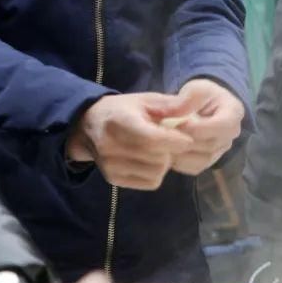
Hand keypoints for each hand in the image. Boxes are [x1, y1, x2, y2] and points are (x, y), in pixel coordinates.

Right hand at [66, 94, 193, 190]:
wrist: (89, 125)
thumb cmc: (124, 110)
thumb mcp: (146, 100)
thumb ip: (170, 105)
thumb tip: (192, 112)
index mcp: (119, 121)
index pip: (152, 139)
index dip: (174, 141)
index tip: (188, 139)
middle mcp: (111, 146)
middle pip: (158, 158)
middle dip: (171, 151)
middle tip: (171, 142)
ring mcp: (111, 165)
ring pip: (156, 173)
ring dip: (165, 162)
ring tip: (159, 150)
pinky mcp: (113, 179)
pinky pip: (150, 183)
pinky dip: (156, 173)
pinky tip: (150, 160)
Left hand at [163, 79, 244, 175]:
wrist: (205, 107)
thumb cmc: (202, 96)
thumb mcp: (196, 90)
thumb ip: (187, 100)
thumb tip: (173, 113)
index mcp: (234, 114)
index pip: (219, 126)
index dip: (195, 127)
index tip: (174, 123)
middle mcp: (232, 136)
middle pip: (209, 145)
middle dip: (185, 141)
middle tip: (164, 135)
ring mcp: (221, 150)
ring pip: (201, 160)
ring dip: (180, 153)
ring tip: (164, 142)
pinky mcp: (209, 162)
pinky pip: (194, 168)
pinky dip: (178, 162)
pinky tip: (167, 150)